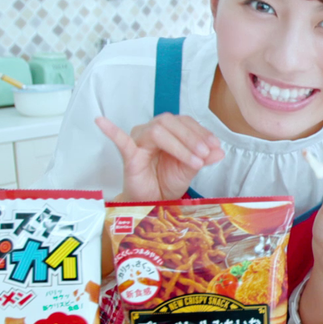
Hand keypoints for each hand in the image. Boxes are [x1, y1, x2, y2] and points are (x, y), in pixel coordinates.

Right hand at [96, 114, 225, 201]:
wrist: (153, 202)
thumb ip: (204, 158)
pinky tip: (102, 121)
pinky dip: (112, 131)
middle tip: (205, 156)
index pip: (185, 122)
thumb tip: (220, 151)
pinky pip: (120, 141)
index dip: (201, 132)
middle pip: (171, 122)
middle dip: (192, 138)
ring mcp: (139, 142)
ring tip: (194, 161)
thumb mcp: (190, 169)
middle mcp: (152, 131)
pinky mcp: (129, 156)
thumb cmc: (167, 181)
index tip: (215, 146)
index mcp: (169, 131)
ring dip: (180, 145)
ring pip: (158, 131)